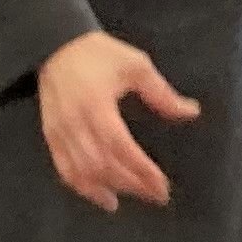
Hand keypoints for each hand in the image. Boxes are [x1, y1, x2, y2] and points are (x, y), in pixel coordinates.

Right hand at [33, 30, 199, 212]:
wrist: (55, 44)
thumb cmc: (99, 53)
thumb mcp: (136, 66)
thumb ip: (162, 93)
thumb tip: (191, 112)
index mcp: (97, 105)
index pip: (121, 147)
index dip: (142, 170)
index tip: (162, 186)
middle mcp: (75, 123)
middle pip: (103, 165)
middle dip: (132, 184)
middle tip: (156, 195)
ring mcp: (60, 132)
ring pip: (84, 173)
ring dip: (109, 189)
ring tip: (132, 197)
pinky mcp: (51, 136)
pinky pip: (65, 170)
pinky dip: (84, 188)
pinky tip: (102, 197)